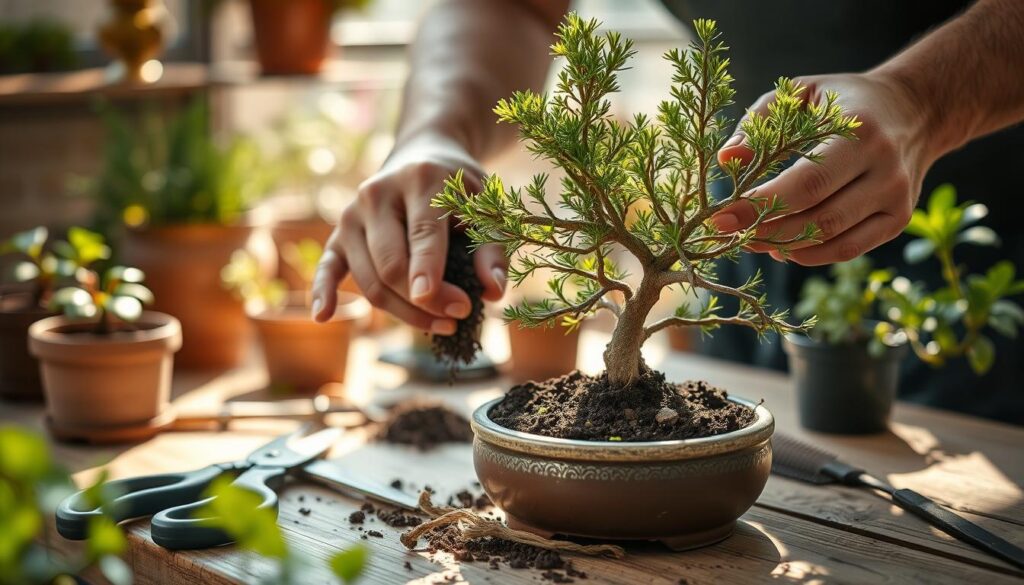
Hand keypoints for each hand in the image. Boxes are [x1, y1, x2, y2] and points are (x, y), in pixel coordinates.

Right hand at [311, 134, 506, 331]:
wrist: (424, 157)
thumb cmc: (459, 190)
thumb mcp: (486, 208)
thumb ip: (492, 249)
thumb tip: (493, 291)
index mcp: (419, 179)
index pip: (422, 237)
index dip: (437, 278)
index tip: (458, 310)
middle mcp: (377, 194)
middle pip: (390, 265)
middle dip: (423, 302)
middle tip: (458, 318)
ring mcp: (352, 213)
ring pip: (368, 279)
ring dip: (402, 312)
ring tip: (442, 325)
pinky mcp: (339, 233)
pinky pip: (328, 266)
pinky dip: (323, 291)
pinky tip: (322, 317)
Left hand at [713, 72, 933, 265]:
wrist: (916, 110)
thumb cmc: (843, 101)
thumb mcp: (802, 92)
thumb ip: (760, 121)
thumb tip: (727, 159)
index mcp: (861, 132)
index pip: (806, 183)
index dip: (761, 205)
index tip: (720, 217)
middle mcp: (886, 169)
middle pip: (818, 218)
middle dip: (766, 231)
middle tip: (728, 233)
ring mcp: (897, 198)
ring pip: (832, 239)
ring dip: (784, 246)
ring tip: (748, 240)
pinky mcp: (899, 219)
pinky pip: (849, 249)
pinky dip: (811, 255)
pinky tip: (781, 247)